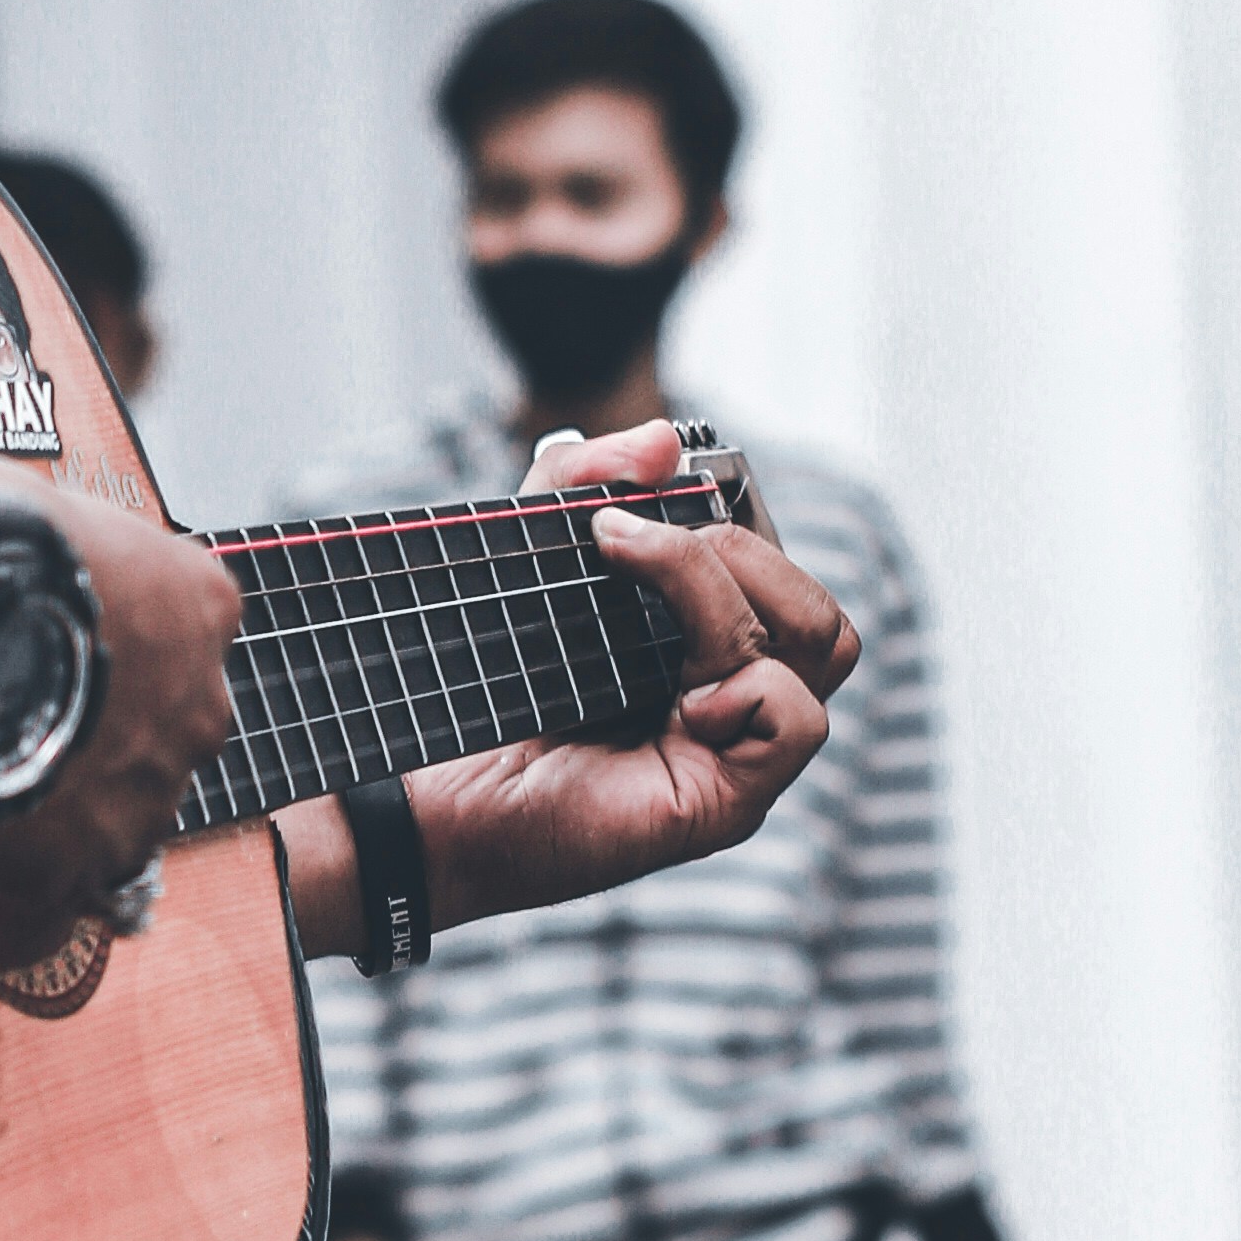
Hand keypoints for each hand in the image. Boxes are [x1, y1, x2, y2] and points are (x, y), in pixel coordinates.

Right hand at [0, 482, 244, 971]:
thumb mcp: (29, 495)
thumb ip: (42, 532)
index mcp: (198, 604)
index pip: (174, 639)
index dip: (103, 655)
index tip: (43, 659)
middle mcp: (197, 705)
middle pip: (148, 741)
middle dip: (80, 746)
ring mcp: (145, 794)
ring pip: (102, 827)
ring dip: (42, 823)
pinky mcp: (77, 867)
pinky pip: (39, 913)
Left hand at [399, 416, 860, 937]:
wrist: (423, 787)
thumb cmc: (477, 682)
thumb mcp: (527, 553)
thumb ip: (580, 479)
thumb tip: (664, 439)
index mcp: (704, 647)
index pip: (779, 571)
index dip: (738, 518)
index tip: (648, 496)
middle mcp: (733, 700)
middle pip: (817, 608)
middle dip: (736, 547)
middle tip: (629, 541)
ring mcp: (736, 753)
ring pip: (818, 647)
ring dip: (728, 595)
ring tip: (633, 588)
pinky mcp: (725, 800)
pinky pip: (799, 721)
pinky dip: (751, 687)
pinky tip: (678, 699)